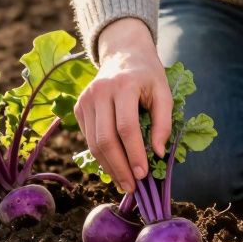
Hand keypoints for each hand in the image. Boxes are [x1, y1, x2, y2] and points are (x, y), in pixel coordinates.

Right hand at [74, 18, 173, 193]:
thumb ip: (164, 122)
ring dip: (109, 167)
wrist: (123, 54)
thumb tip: (159, 153)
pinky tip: (114, 167)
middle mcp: (100, 92)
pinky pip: (88, 138)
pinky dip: (101, 157)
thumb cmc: (147, 75)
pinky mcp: (79, 108)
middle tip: (132, 187)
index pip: (126, 127)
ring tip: (124, 183)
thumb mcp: (164, 92)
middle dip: (119, 167)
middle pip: (105, 139)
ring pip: (93, 143)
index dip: (134, 153)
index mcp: (124, 85)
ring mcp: (86, 100)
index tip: (143, 174)